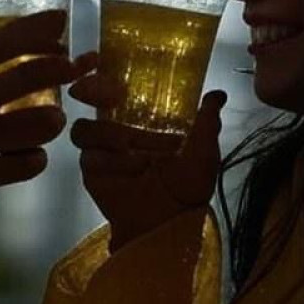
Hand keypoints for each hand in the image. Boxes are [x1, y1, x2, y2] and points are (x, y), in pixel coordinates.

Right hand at [0, 10, 94, 222]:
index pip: (3, 40)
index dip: (39, 28)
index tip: (60, 21)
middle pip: (34, 75)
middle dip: (63, 69)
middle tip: (72, 69)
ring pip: (43, 122)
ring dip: (53, 121)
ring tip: (48, 123)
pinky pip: (31, 164)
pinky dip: (34, 160)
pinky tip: (25, 158)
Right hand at [69, 72, 225, 250]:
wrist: (170, 224)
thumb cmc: (188, 189)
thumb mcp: (204, 153)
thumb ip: (207, 123)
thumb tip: (218, 94)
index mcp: (141, 123)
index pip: (114, 92)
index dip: (105, 81)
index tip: (115, 79)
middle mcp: (118, 134)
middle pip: (90, 103)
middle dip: (97, 96)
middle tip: (113, 97)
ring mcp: (102, 154)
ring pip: (85, 129)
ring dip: (109, 134)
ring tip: (133, 148)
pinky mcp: (93, 175)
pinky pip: (88, 158)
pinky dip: (111, 162)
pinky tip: (133, 170)